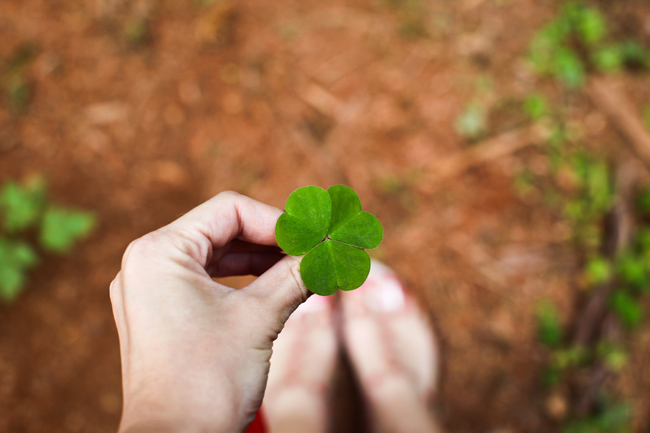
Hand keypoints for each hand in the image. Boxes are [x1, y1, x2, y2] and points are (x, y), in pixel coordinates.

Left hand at [110, 191, 307, 432]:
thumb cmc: (208, 383)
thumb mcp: (260, 318)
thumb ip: (298, 273)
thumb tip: (332, 250)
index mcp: (158, 252)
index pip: (229, 210)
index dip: (279, 221)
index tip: (316, 238)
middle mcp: (146, 264)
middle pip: (222, 230)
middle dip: (274, 240)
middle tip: (315, 250)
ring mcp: (149, 290)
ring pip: (216, 256)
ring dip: (261, 260)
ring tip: (303, 268)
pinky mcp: (159, 313)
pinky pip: (205, 281)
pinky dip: (242, 281)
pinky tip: (276, 286)